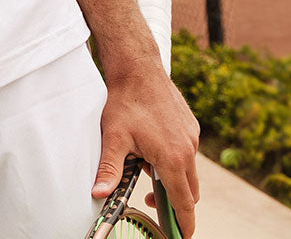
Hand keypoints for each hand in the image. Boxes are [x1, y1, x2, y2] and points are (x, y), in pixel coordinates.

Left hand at [91, 54, 200, 236]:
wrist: (138, 67)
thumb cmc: (125, 102)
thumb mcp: (114, 138)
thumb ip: (110, 169)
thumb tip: (99, 194)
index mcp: (173, 159)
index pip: (184, 203)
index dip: (183, 225)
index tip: (181, 237)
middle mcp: (189, 150)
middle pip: (189, 191)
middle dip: (174, 202)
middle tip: (150, 201)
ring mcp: (192, 137)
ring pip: (188, 171)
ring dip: (172, 177)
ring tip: (144, 167)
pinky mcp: (191, 126)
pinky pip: (187, 151)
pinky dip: (174, 158)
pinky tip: (151, 146)